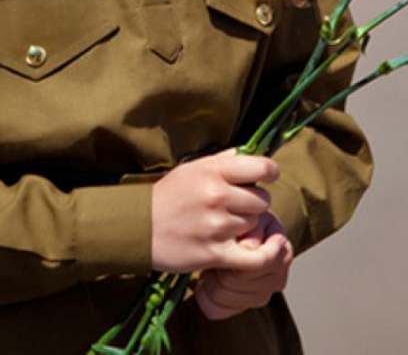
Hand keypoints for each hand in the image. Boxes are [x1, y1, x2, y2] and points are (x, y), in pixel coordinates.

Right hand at [151, 150, 279, 274]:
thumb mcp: (192, 168)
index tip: (266, 177)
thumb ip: (224, 160)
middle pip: (262, 200)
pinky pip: (257, 257)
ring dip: (247, 227)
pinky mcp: (215, 254)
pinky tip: (264, 248)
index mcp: (213, 171)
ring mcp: (216, 226)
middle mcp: (217, 196)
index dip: (269, 172)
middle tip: (236, 207)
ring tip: (227, 226)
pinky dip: (266, 254)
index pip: (262, 167)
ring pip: (256, 225)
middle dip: (253, 204)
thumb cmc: (168, 196)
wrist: (138, 228)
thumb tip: (251, 151)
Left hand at [194, 213, 292, 321]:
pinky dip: (203, 296)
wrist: (241, 227)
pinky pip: (214, 310)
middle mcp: (277, 280)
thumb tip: (249, 247)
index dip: (238, 252)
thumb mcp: (252, 215)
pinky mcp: (240, 308)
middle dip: (221, 264)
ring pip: (221, 296)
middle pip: (235, 282)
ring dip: (211, 277)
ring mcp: (260, 297)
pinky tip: (205, 278)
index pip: (257, 263)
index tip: (230, 238)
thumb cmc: (246, 218)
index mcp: (283, 255)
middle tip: (215, 250)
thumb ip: (253, 228)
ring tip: (212, 261)